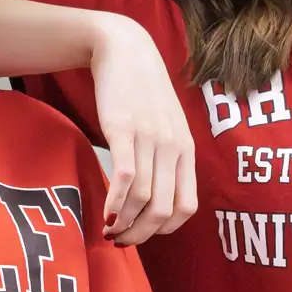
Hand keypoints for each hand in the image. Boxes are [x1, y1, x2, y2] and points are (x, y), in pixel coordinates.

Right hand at [89, 15, 197, 244]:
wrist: (125, 50)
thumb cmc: (143, 92)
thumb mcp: (167, 125)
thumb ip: (167, 157)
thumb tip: (153, 198)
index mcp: (186, 150)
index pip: (186, 207)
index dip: (164, 230)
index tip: (144, 233)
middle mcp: (172, 147)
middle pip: (162, 209)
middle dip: (140, 235)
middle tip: (121, 241)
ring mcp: (149, 138)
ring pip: (142, 198)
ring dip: (124, 223)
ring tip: (109, 230)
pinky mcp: (123, 129)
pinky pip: (123, 177)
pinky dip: (114, 202)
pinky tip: (105, 212)